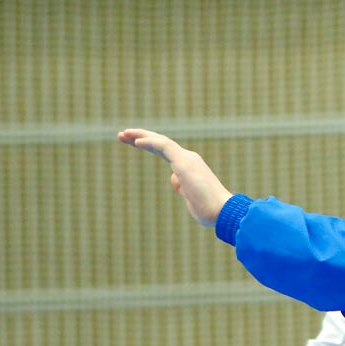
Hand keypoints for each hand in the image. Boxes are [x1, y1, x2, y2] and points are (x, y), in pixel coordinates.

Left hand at [117, 129, 232, 226]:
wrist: (221, 211)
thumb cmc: (209, 210)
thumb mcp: (190, 199)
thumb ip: (182, 188)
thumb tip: (174, 179)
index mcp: (188, 167)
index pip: (164, 151)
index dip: (148, 145)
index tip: (133, 143)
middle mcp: (188, 159)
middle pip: (160, 143)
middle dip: (140, 136)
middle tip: (122, 134)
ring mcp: (187, 159)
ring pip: (161, 141)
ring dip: (140, 136)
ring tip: (123, 134)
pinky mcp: (184, 162)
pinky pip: (164, 146)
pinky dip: (149, 142)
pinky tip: (136, 142)